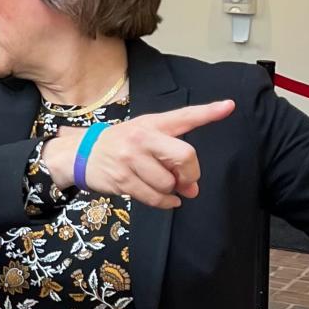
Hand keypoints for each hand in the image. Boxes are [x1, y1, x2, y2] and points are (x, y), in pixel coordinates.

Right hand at [41, 101, 234, 209]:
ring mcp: (130, 158)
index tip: (229, 106)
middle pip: (185, 156)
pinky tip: (165, 199)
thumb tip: (192, 188)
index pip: (184, 116)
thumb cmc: (120, 144)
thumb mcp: (143, 135)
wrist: (80, 153)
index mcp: (152, 123)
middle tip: (186, 180)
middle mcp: (142, 137)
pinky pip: (155, 198)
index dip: (209, 112)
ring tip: (163, 184)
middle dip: (190, 174)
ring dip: (172, 190)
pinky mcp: (122, 179)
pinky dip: (165, 203)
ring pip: (169, 183)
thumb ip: (172, 155)